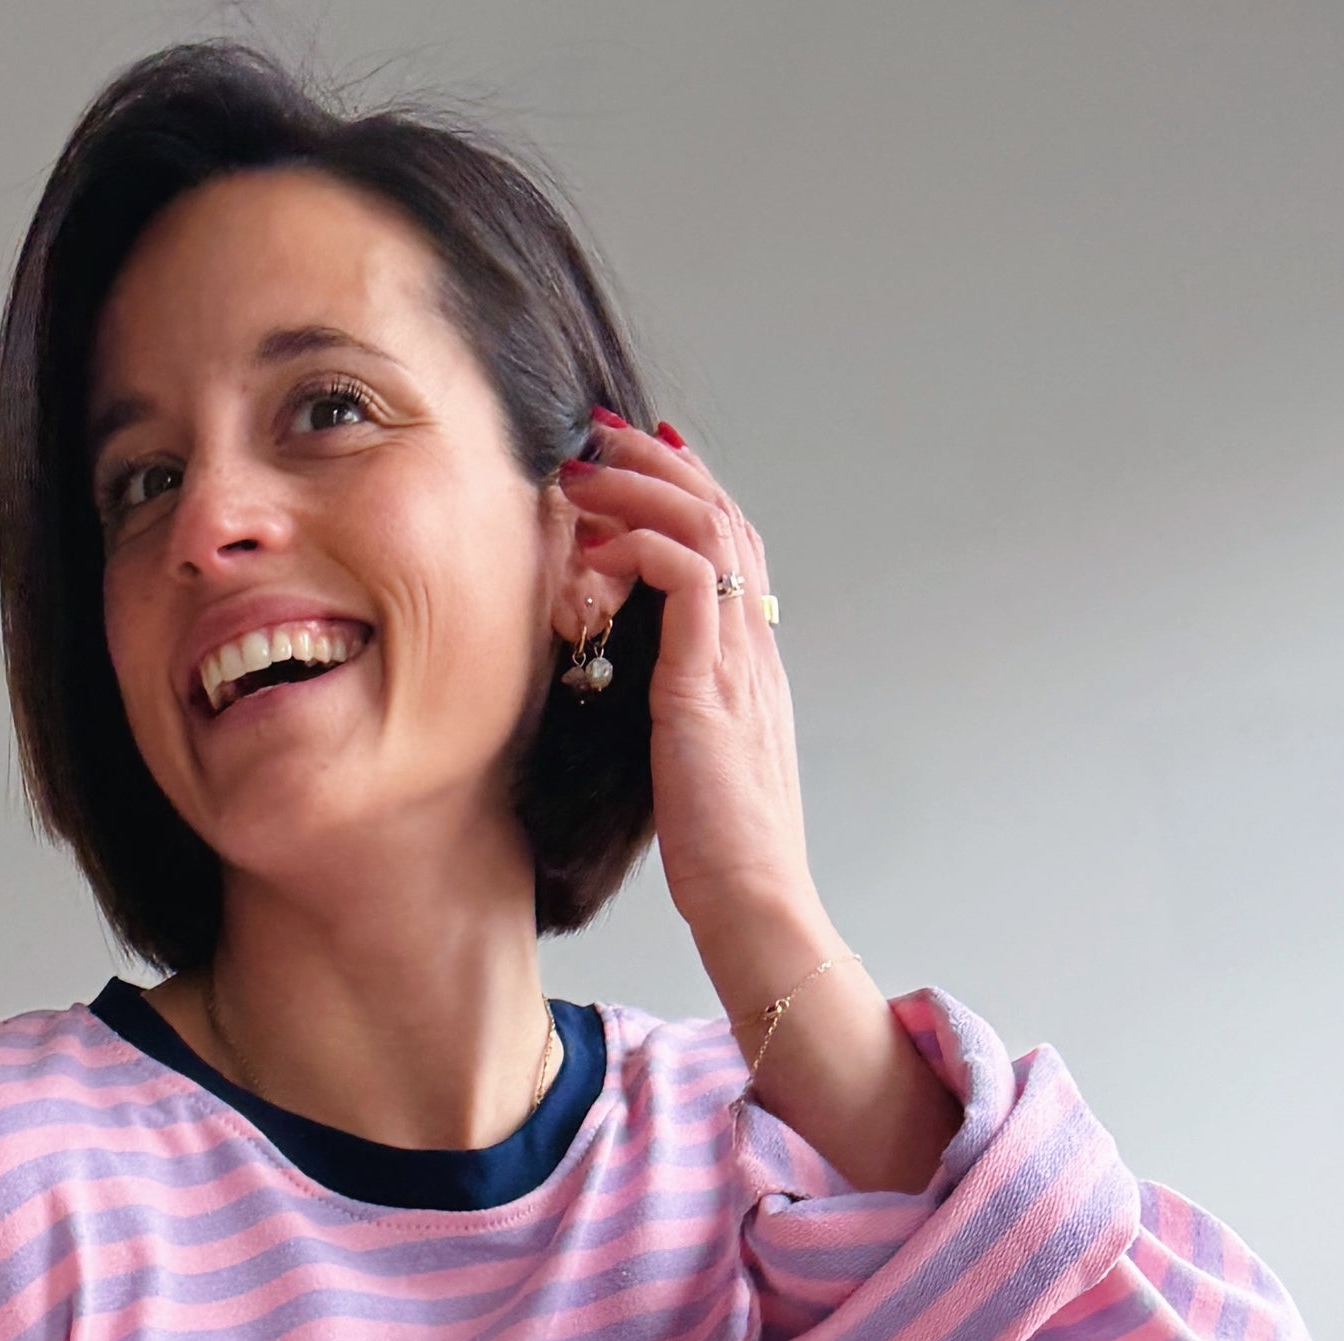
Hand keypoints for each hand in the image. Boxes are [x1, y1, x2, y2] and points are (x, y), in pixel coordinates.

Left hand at [557, 416, 814, 940]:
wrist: (756, 904)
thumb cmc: (720, 853)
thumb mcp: (695, 762)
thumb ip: (679, 708)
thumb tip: (640, 678)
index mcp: (754, 665)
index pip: (732, 546)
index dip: (687, 489)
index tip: (638, 454)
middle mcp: (754, 650)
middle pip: (723, 515)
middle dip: (660, 463)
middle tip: (603, 433)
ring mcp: (738, 664)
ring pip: (706, 530)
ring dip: (642, 489)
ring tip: (587, 473)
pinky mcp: (706, 688)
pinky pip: (688, 581)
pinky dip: (641, 549)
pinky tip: (598, 555)